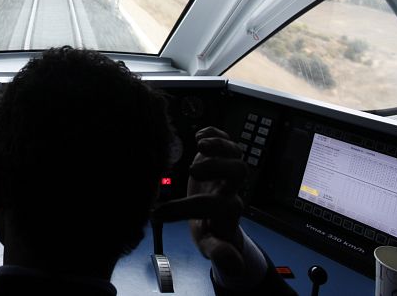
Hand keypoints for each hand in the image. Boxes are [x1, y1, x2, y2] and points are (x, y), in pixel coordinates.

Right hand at [187, 126, 246, 272]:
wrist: (217, 220)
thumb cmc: (211, 232)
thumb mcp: (210, 245)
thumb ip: (219, 252)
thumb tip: (234, 264)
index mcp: (226, 210)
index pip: (212, 206)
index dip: (185, 209)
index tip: (158, 214)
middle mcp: (229, 189)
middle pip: (238, 172)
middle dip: (217, 166)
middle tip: (193, 170)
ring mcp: (226, 172)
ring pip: (236, 153)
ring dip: (220, 145)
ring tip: (200, 143)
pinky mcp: (221, 158)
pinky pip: (227, 141)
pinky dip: (216, 133)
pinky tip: (200, 135)